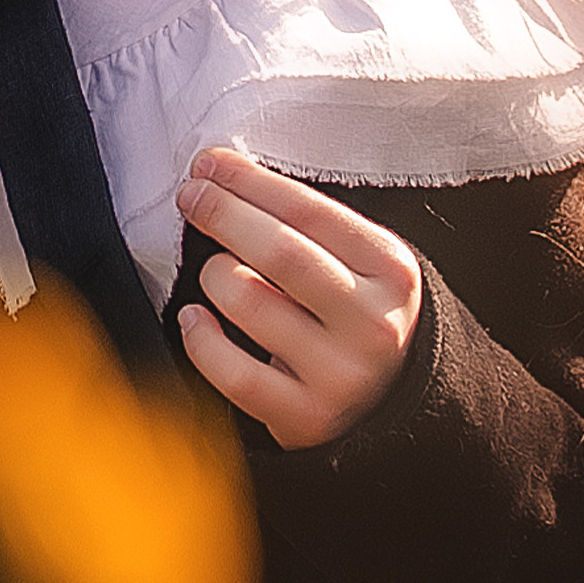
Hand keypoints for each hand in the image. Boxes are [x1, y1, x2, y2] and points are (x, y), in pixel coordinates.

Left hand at [171, 148, 421, 451]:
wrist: (387, 400)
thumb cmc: (352, 312)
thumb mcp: (357, 263)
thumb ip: (304, 225)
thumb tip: (220, 176)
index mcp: (392, 271)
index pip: (309, 211)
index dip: (249, 182)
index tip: (208, 164)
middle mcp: (374, 324)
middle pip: (280, 252)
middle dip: (223, 214)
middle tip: (191, 195)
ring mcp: (342, 376)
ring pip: (251, 304)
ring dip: (215, 275)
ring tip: (213, 270)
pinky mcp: (308, 418)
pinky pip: (235, 374)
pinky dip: (201, 340)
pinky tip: (193, 318)